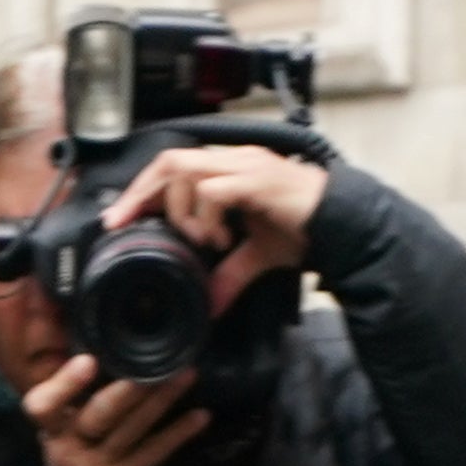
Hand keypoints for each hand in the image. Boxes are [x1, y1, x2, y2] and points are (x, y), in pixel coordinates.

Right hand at [26, 350, 210, 465]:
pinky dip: (178, 432)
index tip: (89, 360)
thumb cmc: (75, 447)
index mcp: (52, 427)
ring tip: (186, 376)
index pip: (44, 406)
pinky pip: (154, 452)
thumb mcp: (60, 422)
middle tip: (155, 366)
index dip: (64, 384)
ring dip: (162, 400)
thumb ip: (68, 389)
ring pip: (133, 429)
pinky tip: (201, 417)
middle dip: (129, 390)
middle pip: (100, 415)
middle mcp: (71, 448)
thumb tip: (92, 340)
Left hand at [103, 140, 329, 315]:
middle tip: (122, 223)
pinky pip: (213, 191)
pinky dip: (206, 217)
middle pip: (169, 160)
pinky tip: (219, 239)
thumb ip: (229, 274)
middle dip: (141, 193)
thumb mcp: (257, 256)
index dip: (143, 190)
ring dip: (179, 209)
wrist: (344, 225)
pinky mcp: (256, 180)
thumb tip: (210, 305)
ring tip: (198, 239)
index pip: (172, 166)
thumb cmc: (304, 230)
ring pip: (185, 170)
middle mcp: (232, 160)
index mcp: (228, 169)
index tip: (121, 219)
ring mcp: (244, 166)